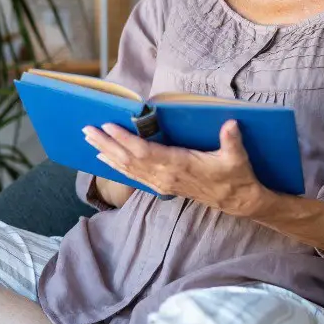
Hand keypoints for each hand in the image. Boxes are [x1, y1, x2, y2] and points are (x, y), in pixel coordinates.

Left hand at [83, 120, 267, 216]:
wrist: (235, 199)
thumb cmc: (235, 175)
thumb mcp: (237, 157)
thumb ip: (231, 140)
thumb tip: (231, 124)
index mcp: (179, 165)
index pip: (144, 152)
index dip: (124, 140)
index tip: (108, 126)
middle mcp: (164, 175)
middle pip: (128, 159)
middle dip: (106, 143)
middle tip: (86, 129)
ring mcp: (160, 182)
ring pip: (127, 167)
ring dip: (106, 152)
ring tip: (89, 139)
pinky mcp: (160, 186)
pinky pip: (133, 175)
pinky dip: (116, 166)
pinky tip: (103, 158)